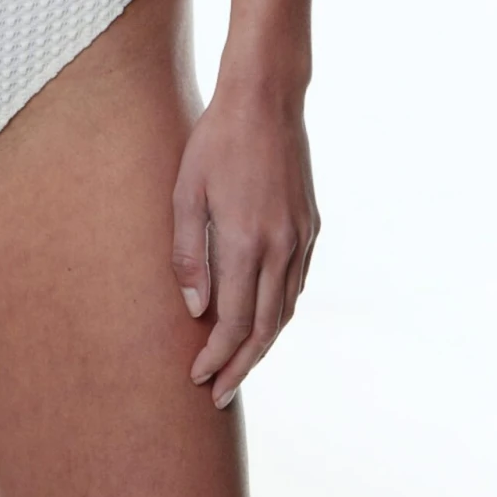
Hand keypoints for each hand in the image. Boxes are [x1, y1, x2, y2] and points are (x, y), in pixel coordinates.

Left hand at [171, 82, 319, 409]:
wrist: (266, 100)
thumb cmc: (215, 141)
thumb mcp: (186, 191)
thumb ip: (188, 253)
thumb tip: (193, 309)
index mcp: (247, 243)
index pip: (233, 323)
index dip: (216, 357)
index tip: (197, 378)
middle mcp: (281, 248)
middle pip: (264, 329)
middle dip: (241, 368)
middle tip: (219, 396)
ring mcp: (301, 238)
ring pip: (285, 311)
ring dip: (262, 344)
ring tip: (239, 366)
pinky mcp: (311, 226)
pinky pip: (296, 284)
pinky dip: (279, 311)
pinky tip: (262, 319)